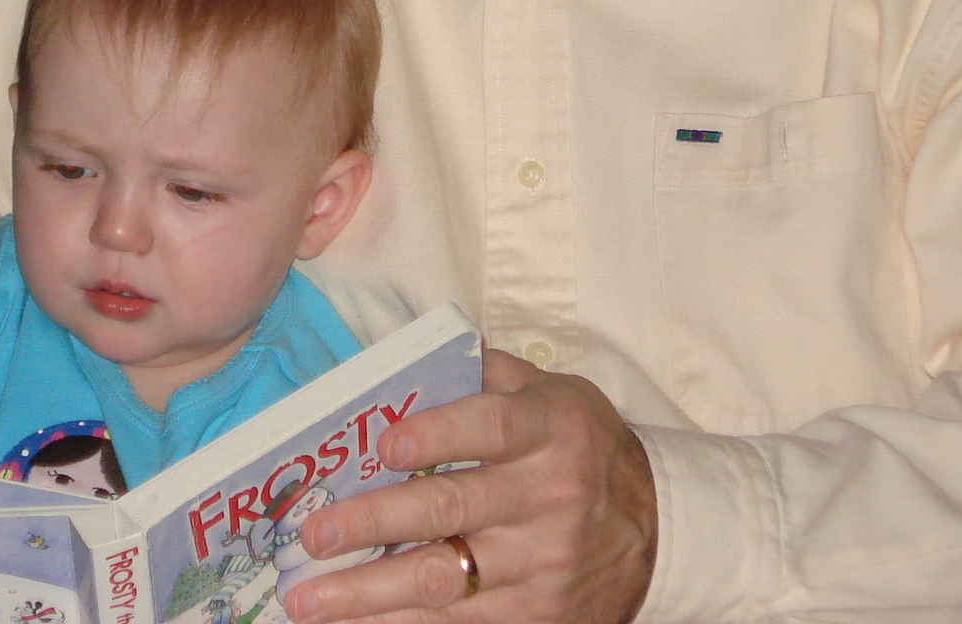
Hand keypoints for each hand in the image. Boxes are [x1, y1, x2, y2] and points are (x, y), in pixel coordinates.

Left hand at [285, 349, 656, 623]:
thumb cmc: (579, 446)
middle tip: (313, 534)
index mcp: (552, 430)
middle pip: (450, 511)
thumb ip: (487, 377)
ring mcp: (543, 566)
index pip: (491, 428)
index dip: (438, 436)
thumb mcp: (552, 394)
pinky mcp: (538, 617)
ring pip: (443, 582)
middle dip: (373, 524)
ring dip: (367, 595)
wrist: (654, 529)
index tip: (385, 445)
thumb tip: (406, 363)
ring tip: (306, 600)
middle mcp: (549, 499)